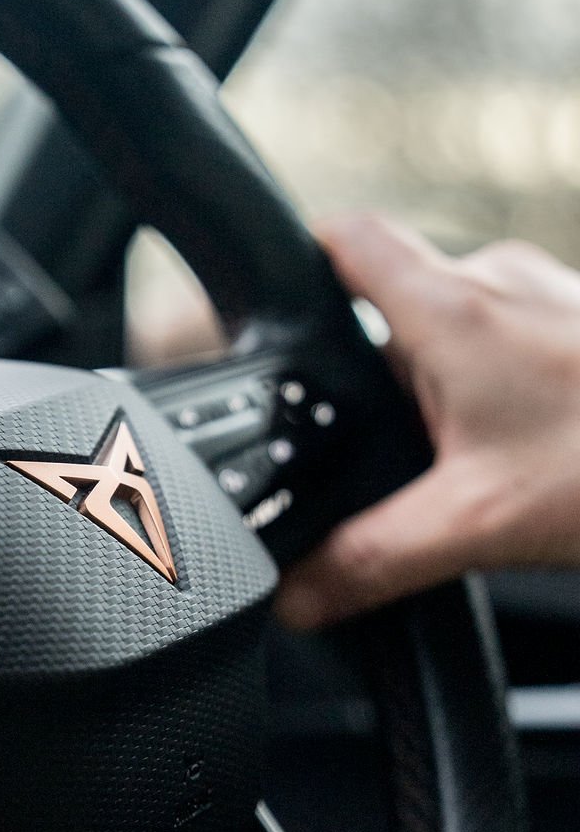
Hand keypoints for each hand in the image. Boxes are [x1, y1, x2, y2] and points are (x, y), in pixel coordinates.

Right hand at [276, 212, 579, 629]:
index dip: (300, 264)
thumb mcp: (477, 525)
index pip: (343, 238)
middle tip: (394, 445)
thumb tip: (297, 594)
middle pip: (400, 296)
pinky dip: (505, 386)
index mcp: (450, 310)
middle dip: (386, 369)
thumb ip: (373, 558)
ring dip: (453, 382)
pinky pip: (519, 337)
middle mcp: (500, 283)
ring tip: (474, 460)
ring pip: (465, 322)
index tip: (279, 309)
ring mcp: (554, 296)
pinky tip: (532, 450)